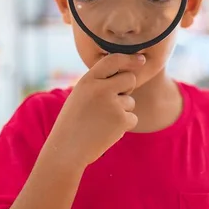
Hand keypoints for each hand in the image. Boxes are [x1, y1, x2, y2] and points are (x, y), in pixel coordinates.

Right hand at [46, 53, 145, 167]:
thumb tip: (126, 75)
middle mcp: (100, 89)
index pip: (113, 60)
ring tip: (102, 121)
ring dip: (122, 111)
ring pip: (130, 101)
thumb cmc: (73, 123)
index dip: (130, 59)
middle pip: (129, 79)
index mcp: (88, 80)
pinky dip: (124, 125)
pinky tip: (107, 131)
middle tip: (112, 102)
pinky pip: (133, 118)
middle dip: (127, 89)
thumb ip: (99, 84)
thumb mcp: (80, 96)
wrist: (66, 150)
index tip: (141, 59)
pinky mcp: (121, 120)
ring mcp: (112, 104)